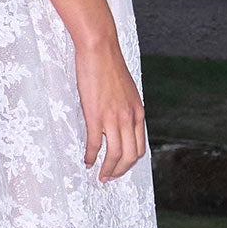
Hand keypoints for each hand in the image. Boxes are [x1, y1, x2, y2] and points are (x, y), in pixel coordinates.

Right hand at [73, 36, 146, 183]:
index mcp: (138, 113)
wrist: (100, 49)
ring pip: (115, 154)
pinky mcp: (96, 115)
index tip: (119, 169)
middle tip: (108, 178)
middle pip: (130, 156)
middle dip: (119, 171)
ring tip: (99, 175)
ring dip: (107, 169)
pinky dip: (92, 156)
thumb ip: (125, 109)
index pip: (139, 147)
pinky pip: (96, 144)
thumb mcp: (126, 92)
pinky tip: (87, 161)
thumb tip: (119, 122)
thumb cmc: (109, 67)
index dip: (129, 163)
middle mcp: (129, 118)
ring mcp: (114, 118)